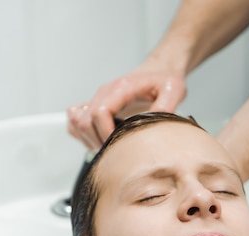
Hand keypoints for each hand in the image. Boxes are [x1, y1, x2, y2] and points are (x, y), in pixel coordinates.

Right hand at [67, 69, 186, 149]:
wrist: (159, 71)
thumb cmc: (164, 80)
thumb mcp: (174, 90)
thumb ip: (166, 107)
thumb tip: (154, 126)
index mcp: (121, 88)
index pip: (99, 112)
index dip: (105, 133)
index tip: (118, 146)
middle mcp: (105, 93)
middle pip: (85, 121)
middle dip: (98, 141)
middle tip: (115, 151)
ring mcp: (97, 99)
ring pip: (76, 123)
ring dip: (89, 140)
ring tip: (108, 147)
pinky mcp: (94, 106)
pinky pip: (75, 122)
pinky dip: (82, 135)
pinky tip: (99, 140)